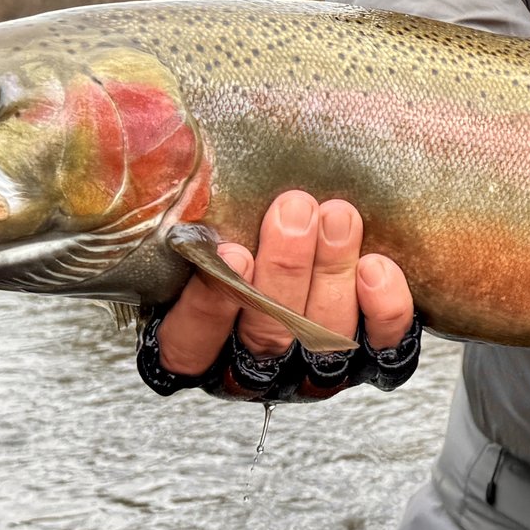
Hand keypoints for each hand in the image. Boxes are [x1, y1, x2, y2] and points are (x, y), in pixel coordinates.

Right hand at [156, 189, 416, 378]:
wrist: (316, 241)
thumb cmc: (241, 228)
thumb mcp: (200, 228)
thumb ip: (186, 218)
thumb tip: (146, 162)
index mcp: (201, 347)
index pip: (190, 346)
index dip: (209, 305)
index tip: (231, 250)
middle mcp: (255, 367)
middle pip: (266, 336)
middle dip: (284, 269)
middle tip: (294, 209)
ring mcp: (314, 368)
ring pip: (323, 336)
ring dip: (332, 273)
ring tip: (339, 217)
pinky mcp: (371, 361)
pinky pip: (383, 348)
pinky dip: (383, 309)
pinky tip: (376, 266)